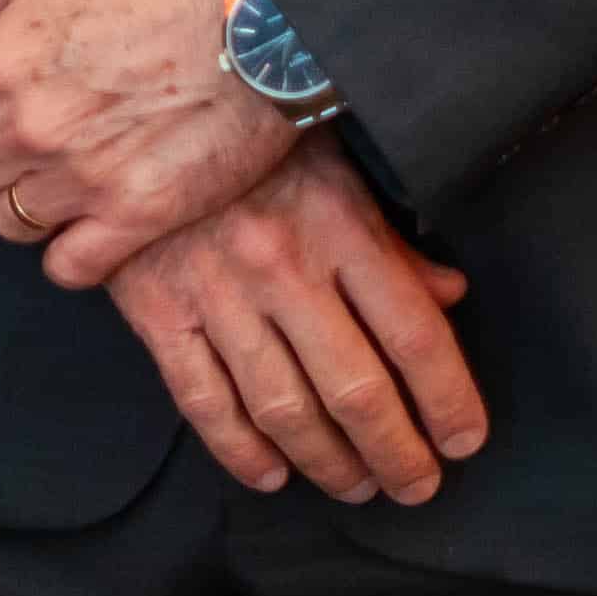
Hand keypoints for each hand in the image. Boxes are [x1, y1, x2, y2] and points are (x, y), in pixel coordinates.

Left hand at [0, 0, 289, 286]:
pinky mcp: (139, 215)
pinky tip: (93, 218)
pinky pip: (69, 266)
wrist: (266, 10)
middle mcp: (29, 128)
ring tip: (67, 170)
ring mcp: (83, 178)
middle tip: (35, 129)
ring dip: (28, 201)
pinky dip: (72, 251)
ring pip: (12, 221)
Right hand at [103, 145, 488, 508]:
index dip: (448, 400)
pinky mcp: (156, 310)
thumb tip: (451, 296)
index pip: (414, 334)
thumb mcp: (337, 166)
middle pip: (356, 390)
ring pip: (284, 408)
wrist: (132, 110)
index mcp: (338, 224)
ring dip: (328, 463)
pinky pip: (202, 400)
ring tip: (356, 486)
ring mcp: (215, 294)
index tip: (464, 441)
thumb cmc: (249, 138)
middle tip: (416, 485)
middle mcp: (281, 267)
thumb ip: (393, 241)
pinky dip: (239, 450)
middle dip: (396, 453)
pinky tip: (270, 474)